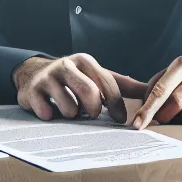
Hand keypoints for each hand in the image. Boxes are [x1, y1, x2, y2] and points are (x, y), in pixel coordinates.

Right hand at [13, 54, 144, 122]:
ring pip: (69, 107)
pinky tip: (50, 112)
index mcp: (85, 61)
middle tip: (92, 116)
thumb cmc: (72, 78)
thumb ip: (120, 84)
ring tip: (69, 111)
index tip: (119, 120)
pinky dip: (51, 117)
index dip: (117, 105)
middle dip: (94, 110)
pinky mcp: (31, 91)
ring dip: (72, 115)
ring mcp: (47, 77)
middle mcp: (66, 65)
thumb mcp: (95, 76)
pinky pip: (47, 113)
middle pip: (90, 92)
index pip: (108, 84)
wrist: (31, 73)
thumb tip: (150, 90)